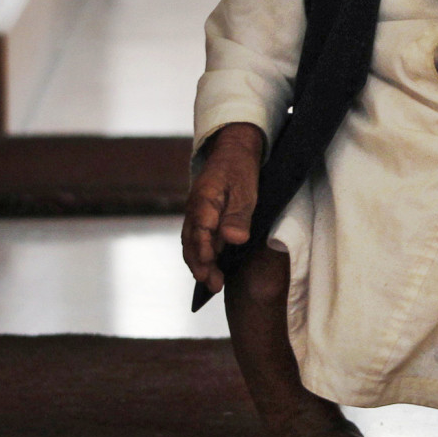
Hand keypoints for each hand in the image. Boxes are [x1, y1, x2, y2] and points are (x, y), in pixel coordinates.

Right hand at [181, 123, 263, 292]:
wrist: (233, 149)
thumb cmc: (240, 169)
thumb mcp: (246, 190)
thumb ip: (238, 215)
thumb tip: (233, 239)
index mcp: (204, 200)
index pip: (200, 232)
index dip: (203, 254)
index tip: (209, 273)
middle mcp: (194, 209)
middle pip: (191, 242)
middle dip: (200, 266)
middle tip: (213, 286)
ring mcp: (195, 213)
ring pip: (191, 242)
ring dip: (199, 263)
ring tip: (213, 284)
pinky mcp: (201, 216)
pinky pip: (196, 238)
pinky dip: (200, 254)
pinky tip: (211, 268)